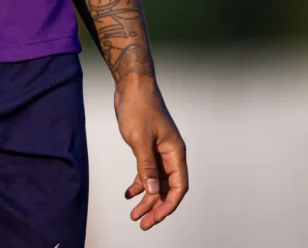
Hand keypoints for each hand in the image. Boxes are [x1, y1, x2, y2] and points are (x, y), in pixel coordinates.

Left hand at [115, 76, 187, 230]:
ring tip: (134, 213)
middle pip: (166, 188)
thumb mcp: (140, 139)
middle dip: (155, 207)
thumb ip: (146, 166)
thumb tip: (151, 191)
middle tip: (141, 222)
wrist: (131, 84)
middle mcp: (170, 154)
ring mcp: (159, 150)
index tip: (154, 218)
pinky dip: (139, 182)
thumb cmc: (139, 106)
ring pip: (155, 181)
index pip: (178, 187)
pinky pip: (146, 171)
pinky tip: (129, 192)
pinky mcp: (147, 146)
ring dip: (146, 198)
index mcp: (175, 152)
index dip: (168, 205)